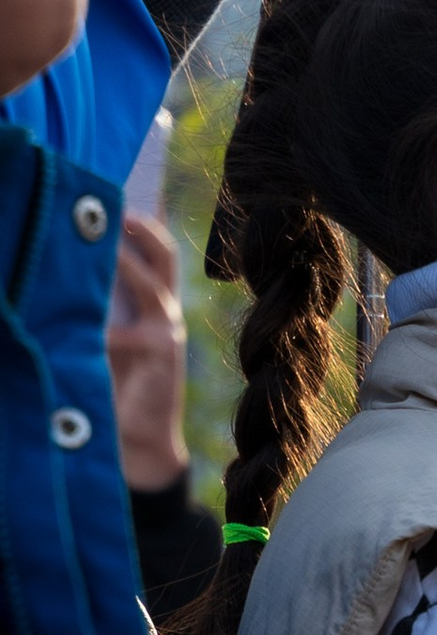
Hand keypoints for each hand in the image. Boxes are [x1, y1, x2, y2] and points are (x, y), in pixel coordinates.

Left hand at [108, 212, 188, 494]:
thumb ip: (99, 306)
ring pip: (150, 277)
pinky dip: (106, 304)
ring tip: (101, 236)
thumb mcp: (106, 339)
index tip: (119, 189)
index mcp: (154, 307)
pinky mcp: (161, 350)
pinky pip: (133, 316)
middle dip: (140, 224)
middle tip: (111, 203)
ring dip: (125, 254)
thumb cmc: (116, 391)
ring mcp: (168, 330)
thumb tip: (70, 262)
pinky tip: (83, 299)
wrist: (138, 446)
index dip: (143, 219)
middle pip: (162, 251)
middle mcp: (166, 313)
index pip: (154, 250)